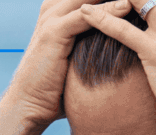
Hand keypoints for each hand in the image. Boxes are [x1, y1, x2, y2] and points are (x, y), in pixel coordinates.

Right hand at [11, 0, 132, 129]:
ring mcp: (51, 18)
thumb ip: (93, 41)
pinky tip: (127, 7)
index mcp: (59, 9)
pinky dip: (107, 11)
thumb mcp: (77, 56)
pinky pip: (85, 16)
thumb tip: (120, 44)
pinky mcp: (53, 33)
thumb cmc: (56, 86)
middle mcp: (54, 8)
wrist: (29, 104)